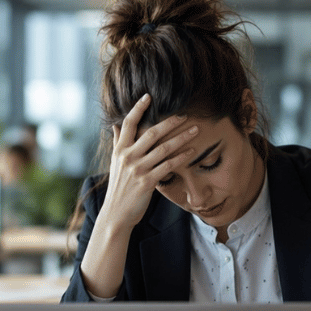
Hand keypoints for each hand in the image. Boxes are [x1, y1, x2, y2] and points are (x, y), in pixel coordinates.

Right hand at [98, 94, 199, 231]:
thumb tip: (115, 125)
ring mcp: (137, 169)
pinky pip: (168, 166)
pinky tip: (192, 151)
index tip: (148, 96)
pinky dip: (181, 157)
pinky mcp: (147, 182)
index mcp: (119, 150)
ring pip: (163, 148)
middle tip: (184, 114)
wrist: (116, 214)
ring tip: (196, 129)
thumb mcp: (115, 164)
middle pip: (151, 133)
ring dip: (182, 138)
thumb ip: (117, 143)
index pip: (128, 123)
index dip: (138, 108)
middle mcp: (128, 157)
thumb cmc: (118, 188)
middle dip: (170, 122)